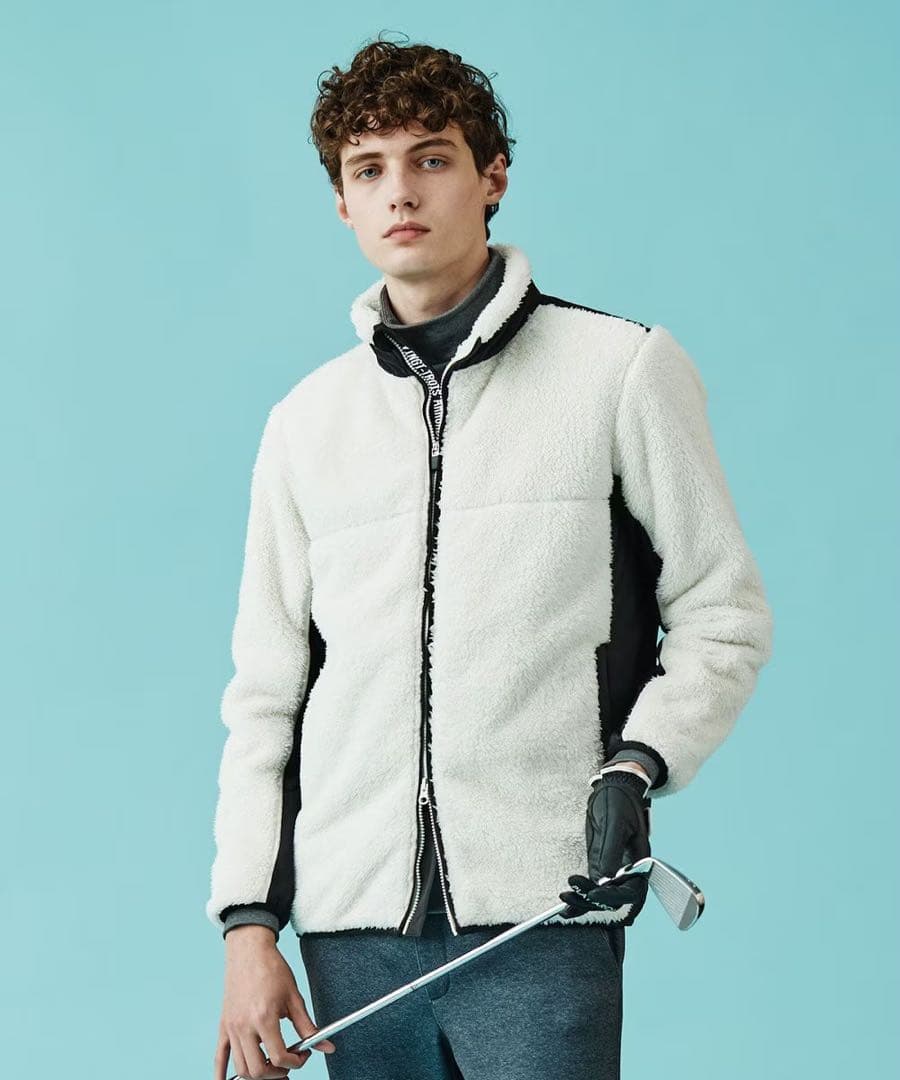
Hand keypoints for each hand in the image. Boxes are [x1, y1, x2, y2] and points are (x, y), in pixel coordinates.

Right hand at [214, 926, 335, 1078]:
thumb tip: (326, 1046)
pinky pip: (219, 1057)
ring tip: (271, 1067)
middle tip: (288, 1065)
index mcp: (264, 1018)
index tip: (303, 1055)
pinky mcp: (224, 1025)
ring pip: (240, 1069)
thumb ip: (308, 1026)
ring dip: (257, 1075)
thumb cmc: (272, 969)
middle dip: (277, 1074)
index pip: (279, 1057)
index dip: (296, 1062)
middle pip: (258, 1070)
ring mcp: (231, 1027)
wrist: (249, 950)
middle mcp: (244, 1026)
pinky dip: (222, 1075)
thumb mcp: (294, 996)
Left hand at [558, 769, 650, 926]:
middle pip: (615, 899)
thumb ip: (611, 851)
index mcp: (640, 862)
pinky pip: (593, 886)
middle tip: (570, 897)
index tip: (593, 895)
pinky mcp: (601, 864)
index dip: (613, 897)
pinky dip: (581, 894)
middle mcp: (629, 870)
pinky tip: (567, 900)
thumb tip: (605, 879)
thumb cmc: (619, 801)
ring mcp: (614, 868)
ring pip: (602, 896)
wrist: (614, 787)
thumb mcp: (614, 823)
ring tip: (564, 901)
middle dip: (593, 903)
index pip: (631, 892)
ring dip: (584, 902)